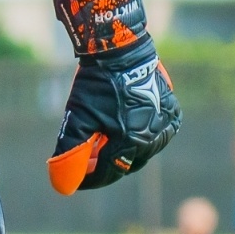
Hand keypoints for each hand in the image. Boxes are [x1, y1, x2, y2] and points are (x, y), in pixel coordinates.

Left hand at [46, 0, 181, 194]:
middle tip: (88, 160)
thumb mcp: (78, 116)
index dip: (91, 179)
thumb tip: (62, 182)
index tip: (77, 182)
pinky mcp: (172, 113)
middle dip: (105, 164)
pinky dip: (139, 135)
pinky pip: (155, 134)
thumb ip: (71, 150)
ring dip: (123, 150)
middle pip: (126, 163)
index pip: (109, 172)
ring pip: (142, 150)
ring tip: (103, 142)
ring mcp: (166, 126)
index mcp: (130, 141)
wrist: (121, 50)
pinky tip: (123, 128)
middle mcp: (153, 138)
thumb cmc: (96, 84)